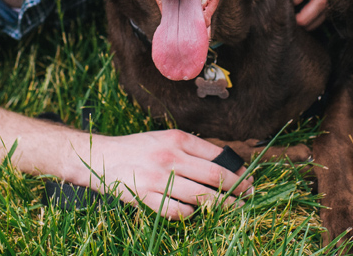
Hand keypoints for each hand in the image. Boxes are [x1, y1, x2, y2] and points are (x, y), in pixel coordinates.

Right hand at [86, 129, 253, 218]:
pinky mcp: (145, 197)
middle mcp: (169, 157)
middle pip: (214, 176)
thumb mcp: (165, 139)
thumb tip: (224, 162)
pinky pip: (177, 211)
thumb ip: (191, 149)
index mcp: (176, 139)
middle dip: (237, 187)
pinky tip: (197, 213)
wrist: (101, 157)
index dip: (237, 168)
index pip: (216, 155)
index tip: (249, 177)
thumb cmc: (138, 149)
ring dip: (222, 204)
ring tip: (235, 208)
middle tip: (250, 194)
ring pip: (200, 196)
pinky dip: (191, 214)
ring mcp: (157, 179)